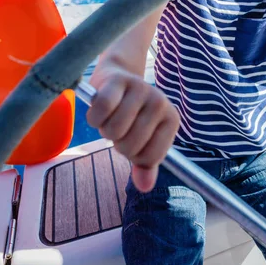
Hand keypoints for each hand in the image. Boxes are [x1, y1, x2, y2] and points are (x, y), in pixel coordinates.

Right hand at [86, 63, 179, 191]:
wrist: (116, 77)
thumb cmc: (130, 113)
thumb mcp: (142, 138)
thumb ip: (145, 164)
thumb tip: (145, 187)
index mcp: (171, 120)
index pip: (149, 158)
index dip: (134, 156)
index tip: (132, 140)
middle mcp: (160, 103)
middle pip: (129, 146)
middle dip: (117, 142)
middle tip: (119, 126)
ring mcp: (141, 89)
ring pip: (114, 131)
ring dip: (104, 129)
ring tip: (111, 117)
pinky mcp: (119, 80)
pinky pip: (102, 110)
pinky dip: (94, 117)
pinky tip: (98, 109)